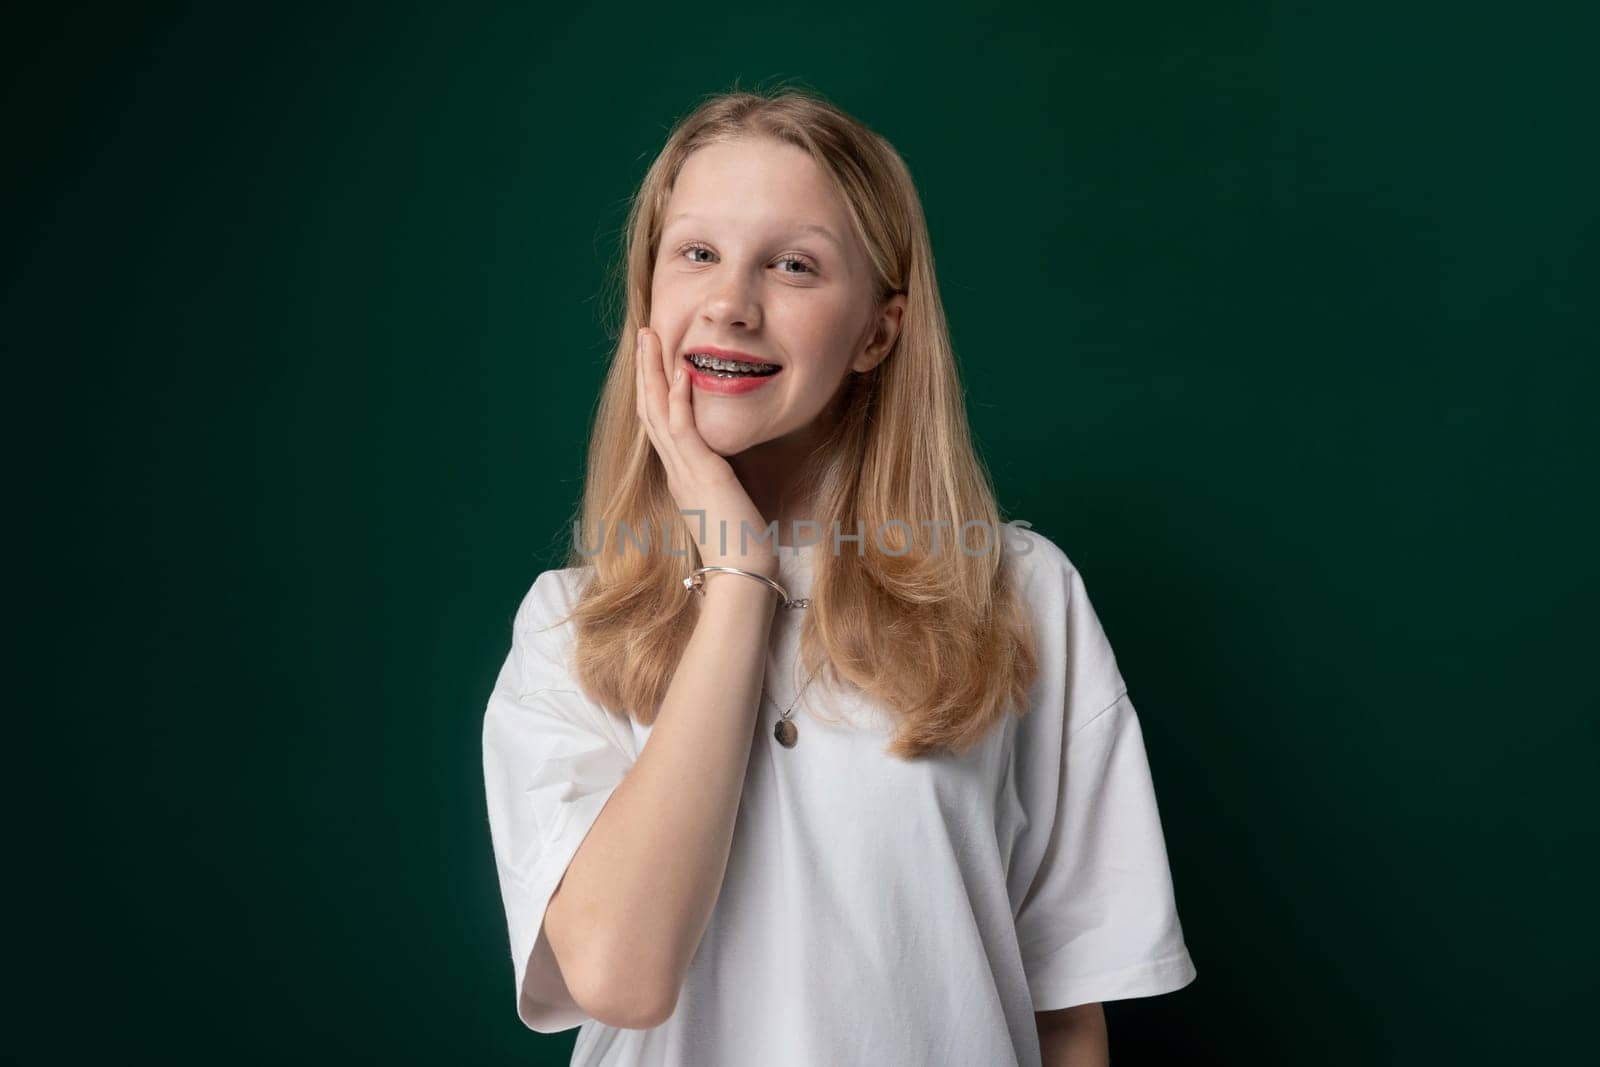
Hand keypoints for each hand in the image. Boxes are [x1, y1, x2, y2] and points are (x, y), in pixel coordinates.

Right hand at [634, 325, 778, 576]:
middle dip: (646, 369)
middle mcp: (675, 470)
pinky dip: (680, 400)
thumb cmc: (741, 545)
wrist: (740, 574)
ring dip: (653, 372)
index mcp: (680, 475)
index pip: (660, 423)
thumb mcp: (727, 504)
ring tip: (650, 338)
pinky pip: (682, 430)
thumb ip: (721, 482)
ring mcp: (683, 471)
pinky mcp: (699, 474)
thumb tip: (727, 471)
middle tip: (643, 334)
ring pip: (658, 412)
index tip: (654, 358)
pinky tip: (682, 372)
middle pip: (650, 409)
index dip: (654, 388)